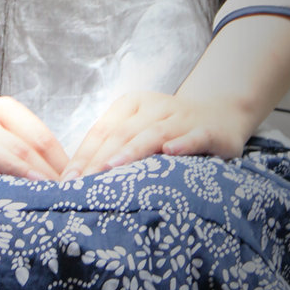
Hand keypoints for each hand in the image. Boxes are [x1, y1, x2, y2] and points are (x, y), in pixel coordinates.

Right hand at [0, 95, 68, 200]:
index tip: (75, 186)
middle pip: (16, 144)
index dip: (59, 161)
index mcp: (4, 111)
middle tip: (60, 195)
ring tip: (34, 190)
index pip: (38, 136)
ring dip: (13, 171)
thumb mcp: (13, 152)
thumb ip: (41, 159)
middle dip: (41, 170)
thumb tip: (89, 175)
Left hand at [61, 91, 254, 179]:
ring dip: (132, 151)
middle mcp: (154, 107)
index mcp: (131, 105)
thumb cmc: (171, 130)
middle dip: (99, 159)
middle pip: (122, 133)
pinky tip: (170, 152)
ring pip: (153, 133)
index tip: (66, 181)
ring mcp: (182, 117)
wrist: (223, 114)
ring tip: (112, 168)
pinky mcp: (209, 130)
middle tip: (81, 184)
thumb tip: (77, 179)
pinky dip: (183, 143)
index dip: (83, 155)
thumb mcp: (140, 131)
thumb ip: (115, 148)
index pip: (102, 131)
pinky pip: (195, 136)